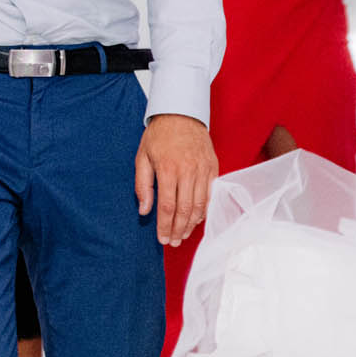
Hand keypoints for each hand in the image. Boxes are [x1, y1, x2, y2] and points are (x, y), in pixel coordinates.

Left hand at [135, 114, 216, 246]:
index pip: (167, 206)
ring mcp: (203, 170)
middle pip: (185, 210)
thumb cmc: (159, 136)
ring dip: (192, 224)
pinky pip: (211, 195)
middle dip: (179, 230)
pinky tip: (196, 219)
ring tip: (183, 235)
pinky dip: (204, 210)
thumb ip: (142, 185)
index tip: (162, 239)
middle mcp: (187, 171)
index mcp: (167, 168)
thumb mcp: (142, 157)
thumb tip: (144, 210)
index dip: (165, 226)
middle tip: (173, 242)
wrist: (181, 113)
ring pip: (200, 205)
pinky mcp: (213, 168)